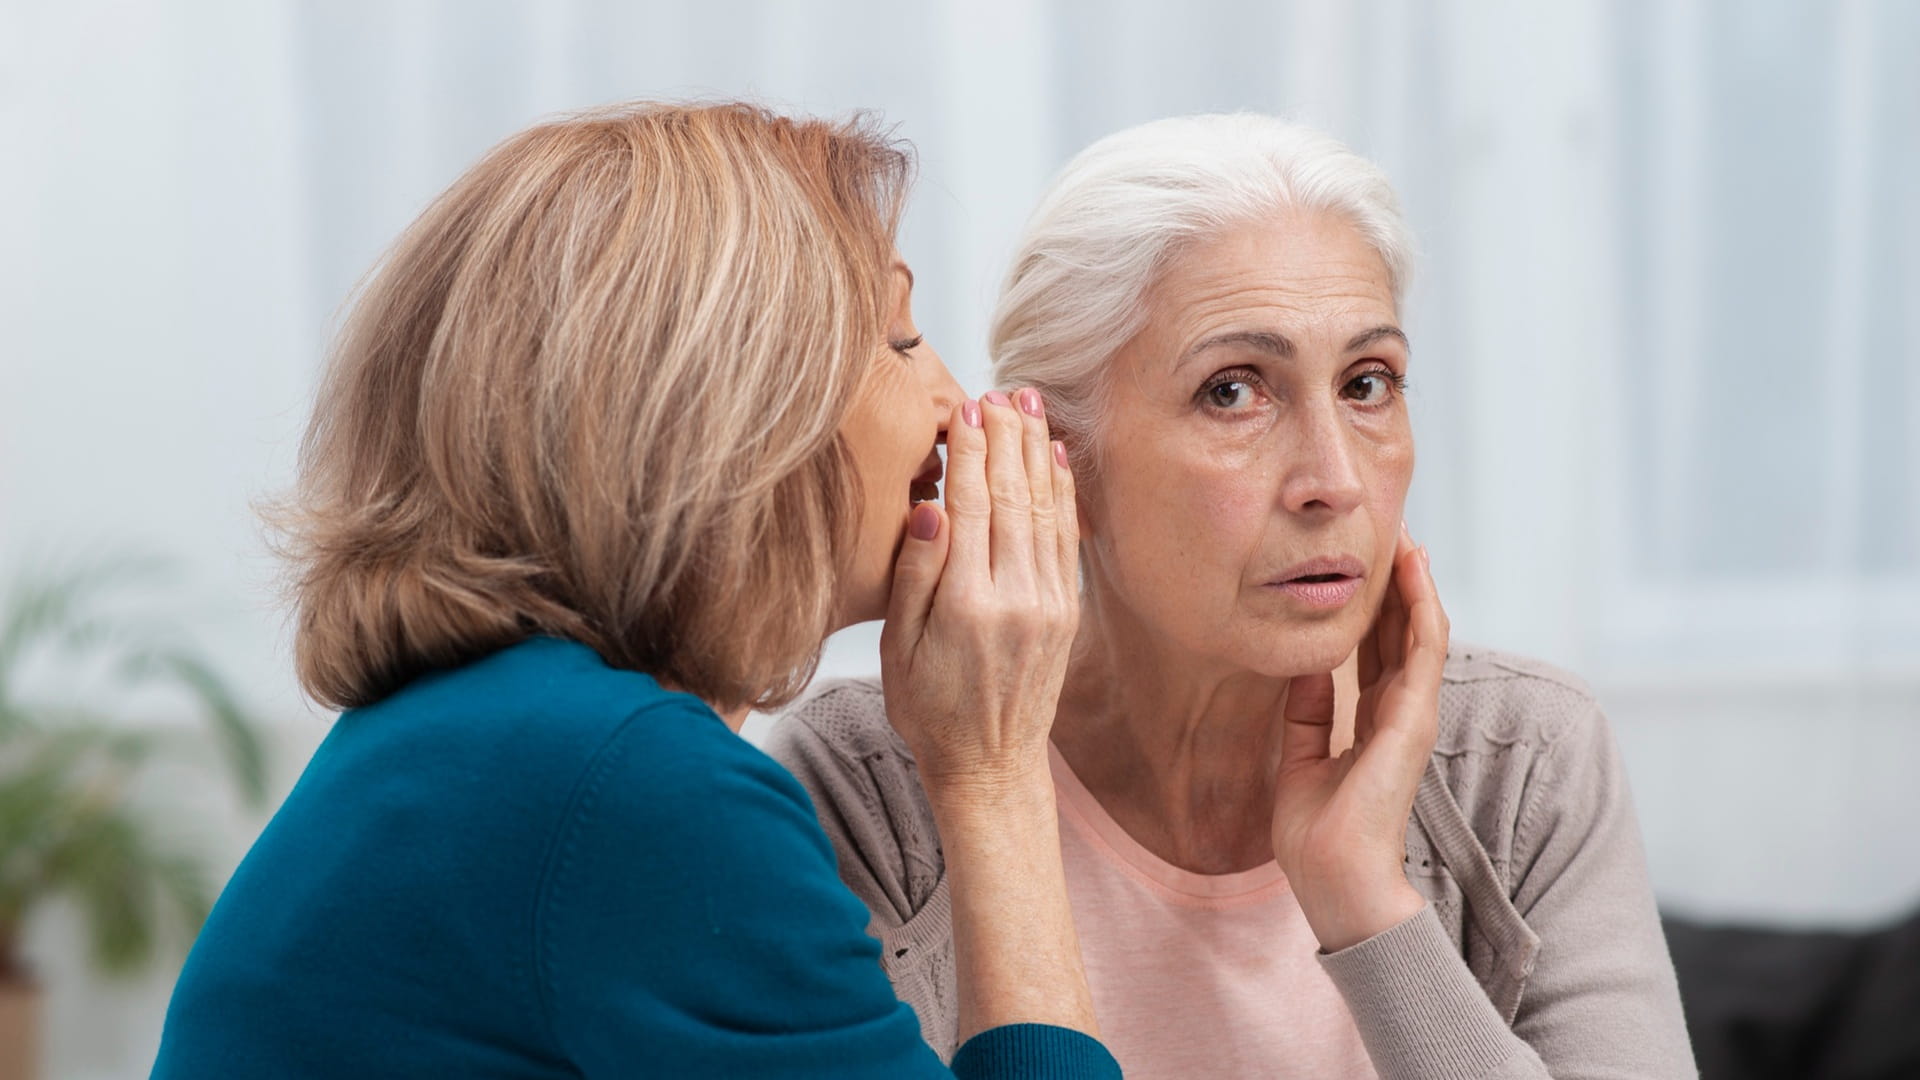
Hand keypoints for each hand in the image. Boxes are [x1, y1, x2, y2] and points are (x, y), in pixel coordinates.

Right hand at [879, 389, 1078, 797]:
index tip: (967, 408)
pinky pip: (1065, 538)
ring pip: (1045, 510)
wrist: (989, 767)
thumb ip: (915, 574)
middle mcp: (1017, 599)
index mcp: (968, 605)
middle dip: (1009, 438)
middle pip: (1014, 497)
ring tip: (1031, 406)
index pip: (971, 506)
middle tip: (1003, 391)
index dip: (970, 452)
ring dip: (1038, 454)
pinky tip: (1056, 459)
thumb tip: (931, 507)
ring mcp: (1049, 605)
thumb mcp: (899, 648)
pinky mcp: (1066, 612)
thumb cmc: (929, 709)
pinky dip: (1062, 493)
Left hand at [1271, 524, 1447, 951]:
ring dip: (1416, 583)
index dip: (1374, 606)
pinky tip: (1415, 571)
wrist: (1335, 878)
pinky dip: (1422, 607)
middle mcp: (1398, 713)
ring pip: (1421, 632)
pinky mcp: (1415, 719)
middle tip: (1389, 529)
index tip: (1363, 562)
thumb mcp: (1301, 758)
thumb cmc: (1317, 835)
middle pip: (1401, 633)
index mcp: (1373, 723)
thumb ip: (1305, 712)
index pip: (1378, 651)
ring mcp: (1412, 715)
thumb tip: (1302, 666)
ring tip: (1407, 536)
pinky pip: (1424, 650)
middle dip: (1397, 583)